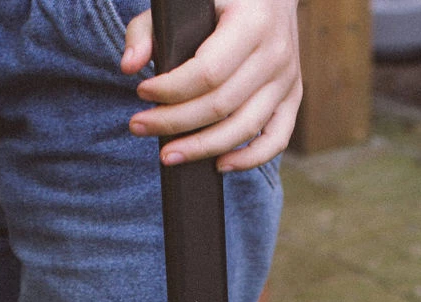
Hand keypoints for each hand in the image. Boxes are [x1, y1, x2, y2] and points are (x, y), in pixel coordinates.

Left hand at [122, 0, 300, 171]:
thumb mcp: (182, 2)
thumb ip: (147, 28)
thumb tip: (129, 67)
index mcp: (251, 22)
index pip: (207, 73)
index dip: (171, 90)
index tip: (142, 93)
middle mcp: (275, 53)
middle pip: (221, 106)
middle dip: (174, 122)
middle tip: (139, 126)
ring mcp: (287, 78)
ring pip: (244, 128)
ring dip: (202, 149)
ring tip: (168, 155)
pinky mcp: (292, 97)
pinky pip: (275, 140)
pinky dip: (249, 160)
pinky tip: (218, 165)